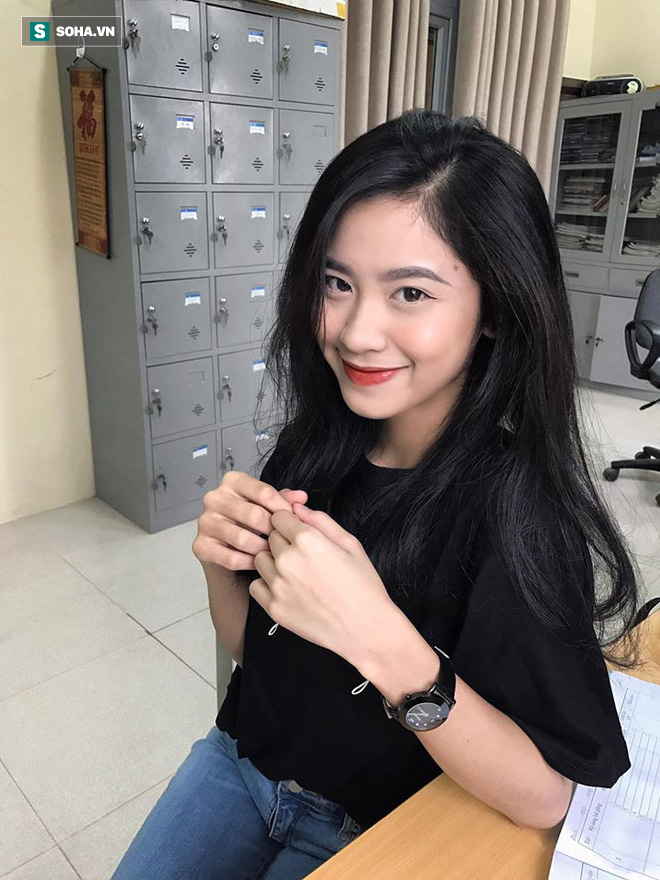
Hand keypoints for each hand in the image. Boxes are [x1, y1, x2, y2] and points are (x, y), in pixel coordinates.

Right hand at [192, 469, 307, 570]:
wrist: (229, 550)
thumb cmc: (251, 524)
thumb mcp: (268, 507)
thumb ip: (284, 500)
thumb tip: (301, 497)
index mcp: (232, 481)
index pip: (264, 492)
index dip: (283, 509)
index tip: (293, 520)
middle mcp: (214, 498)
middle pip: (254, 515)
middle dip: (273, 531)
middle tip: (285, 541)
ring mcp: (205, 521)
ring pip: (242, 538)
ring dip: (262, 549)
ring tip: (273, 553)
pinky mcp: (200, 545)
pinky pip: (231, 558)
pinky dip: (249, 563)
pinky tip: (258, 563)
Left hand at [249, 503, 397, 666]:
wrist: (366, 629)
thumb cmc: (363, 586)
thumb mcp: (350, 543)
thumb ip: (320, 520)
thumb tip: (296, 507)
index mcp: (308, 539)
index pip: (279, 516)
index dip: (290, 522)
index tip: (299, 531)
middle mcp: (288, 560)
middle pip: (269, 536)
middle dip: (282, 540)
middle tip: (303, 555)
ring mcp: (278, 585)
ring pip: (259, 559)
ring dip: (273, 561)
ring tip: (296, 572)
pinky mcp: (274, 607)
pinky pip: (256, 585)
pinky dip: (267, 584)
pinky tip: (287, 588)